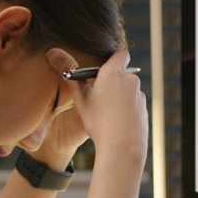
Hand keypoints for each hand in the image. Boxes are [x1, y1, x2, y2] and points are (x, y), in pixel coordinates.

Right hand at [47, 48, 147, 166]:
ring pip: (128, 89)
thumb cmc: (98, 121)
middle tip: (97, 93)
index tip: (103, 66)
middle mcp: (131, 80)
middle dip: (112, 80)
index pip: (121, 54)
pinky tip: (117, 121)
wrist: (122, 146)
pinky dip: (126, 107)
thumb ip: (68, 73)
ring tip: (106, 111)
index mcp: (114, 72)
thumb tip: (52, 51)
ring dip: (119, 94)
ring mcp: (140, 95)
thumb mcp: (80, 97)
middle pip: (122, 73)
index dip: (113, 58)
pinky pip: (134, 103)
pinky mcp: (145, 108)